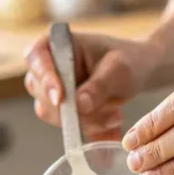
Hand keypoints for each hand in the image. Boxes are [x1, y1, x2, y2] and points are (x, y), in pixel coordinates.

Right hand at [24, 32, 160, 140]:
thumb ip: (99, 86)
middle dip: (73, 108)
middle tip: (107, 111)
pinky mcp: (62, 113)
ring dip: (86, 121)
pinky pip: (68, 128)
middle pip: (42, 93)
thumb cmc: (126, 60)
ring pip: (55, 115)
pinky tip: (112, 124)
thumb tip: (79, 105)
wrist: (136, 73)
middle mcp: (46, 69)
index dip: (45, 78)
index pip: (36, 58)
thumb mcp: (118, 69)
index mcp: (55, 45)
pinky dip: (91, 130)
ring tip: (115, 115)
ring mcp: (51, 93)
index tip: (60, 98)